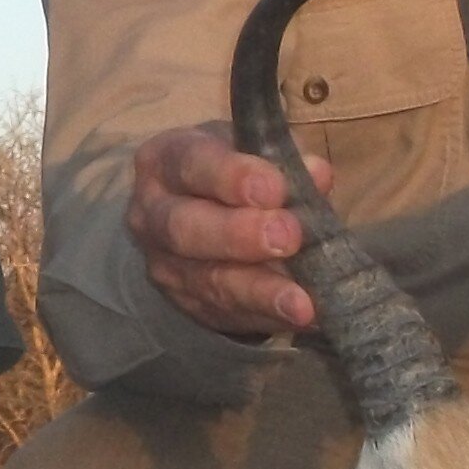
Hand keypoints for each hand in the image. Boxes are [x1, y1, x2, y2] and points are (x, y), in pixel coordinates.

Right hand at [126, 125, 332, 340]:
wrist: (201, 213)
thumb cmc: (232, 171)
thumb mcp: (252, 151)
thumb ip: (283, 161)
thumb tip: (316, 174)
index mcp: (165, 160)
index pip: (192, 164)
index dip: (231, 177)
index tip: (275, 189)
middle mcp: (152, 214)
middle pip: (185, 228)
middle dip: (239, 235)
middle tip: (287, 237)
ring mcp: (165, 265)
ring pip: (207, 281)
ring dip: (258, 292)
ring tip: (301, 302)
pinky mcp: (187, 303)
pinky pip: (227, 314)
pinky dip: (268, 316)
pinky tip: (302, 316)